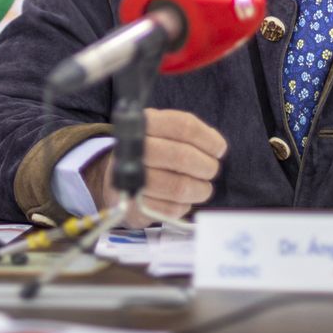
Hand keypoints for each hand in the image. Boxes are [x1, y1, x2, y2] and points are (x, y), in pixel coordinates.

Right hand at [84, 108, 226, 227]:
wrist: (113, 178)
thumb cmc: (149, 151)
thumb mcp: (162, 132)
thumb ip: (190, 134)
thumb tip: (218, 147)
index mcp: (144, 123)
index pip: (183, 126)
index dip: (208, 139)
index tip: (219, 149)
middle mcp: (134, 148)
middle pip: (182, 157)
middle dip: (206, 166)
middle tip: (211, 170)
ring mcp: (131, 179)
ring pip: (179, 187)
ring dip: (200, 189)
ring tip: (203, 187)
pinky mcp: (133, 206)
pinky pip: (171, 209)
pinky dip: (185, 206)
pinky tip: (184, 199)